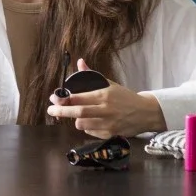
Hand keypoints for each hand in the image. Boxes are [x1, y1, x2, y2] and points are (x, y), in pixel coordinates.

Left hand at [47, 59, 166, 138]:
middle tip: (50, 110)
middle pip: (78, 112)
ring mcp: (108, 123)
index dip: (64, 99)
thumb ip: (92, 75)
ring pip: (82, 125)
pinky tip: (90, 122)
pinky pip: (91, 133)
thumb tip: (80, 62)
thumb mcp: (110, 84)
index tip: (54, 99)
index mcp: (104, 95)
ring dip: (76, 120)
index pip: (79, 98)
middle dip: (61, 111)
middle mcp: (105, 109)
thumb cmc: (125, 97)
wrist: (145, 112)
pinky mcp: (110, 134)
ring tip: (77, 116)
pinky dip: (87, 128)